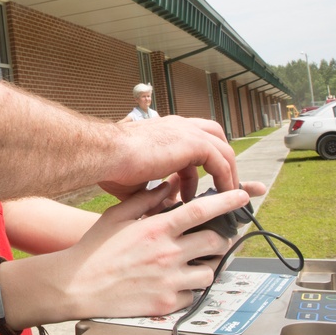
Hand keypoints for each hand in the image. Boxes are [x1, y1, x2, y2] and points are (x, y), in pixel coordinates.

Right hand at [51, 184, 252, 319]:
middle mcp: (168, 253)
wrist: (78, 285)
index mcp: (157, 229)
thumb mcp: (117, 216)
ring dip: (208, 265)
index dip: (227, 202)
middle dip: (222, 238)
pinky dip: (190, 288)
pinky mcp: (167, 303)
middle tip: (217, 237)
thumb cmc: (95, 249)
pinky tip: (177, 282)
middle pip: (215, 242)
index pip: (202, 210)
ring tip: (196, 262)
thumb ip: (146, 200)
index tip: (243, 198)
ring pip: (210, 272)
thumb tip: (170, 185)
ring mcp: (170, 280)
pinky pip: (193, 295)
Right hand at [99, 116, 239, 201]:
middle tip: (221, 185)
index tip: (193, 186)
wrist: (105, 155)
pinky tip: (225, 196)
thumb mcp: (136, 182)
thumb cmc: (111, 167)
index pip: (192, 139)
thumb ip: (150, 192)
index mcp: (164, 130)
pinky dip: (226, 179)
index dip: (197, 163)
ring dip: (228, 173)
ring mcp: (188, 132)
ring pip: (223, 150)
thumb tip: (157, 208)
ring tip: (229, 197)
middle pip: (215, 136)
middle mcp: (178, 126)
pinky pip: (221, 162)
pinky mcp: (194, 143)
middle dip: (221, 160)